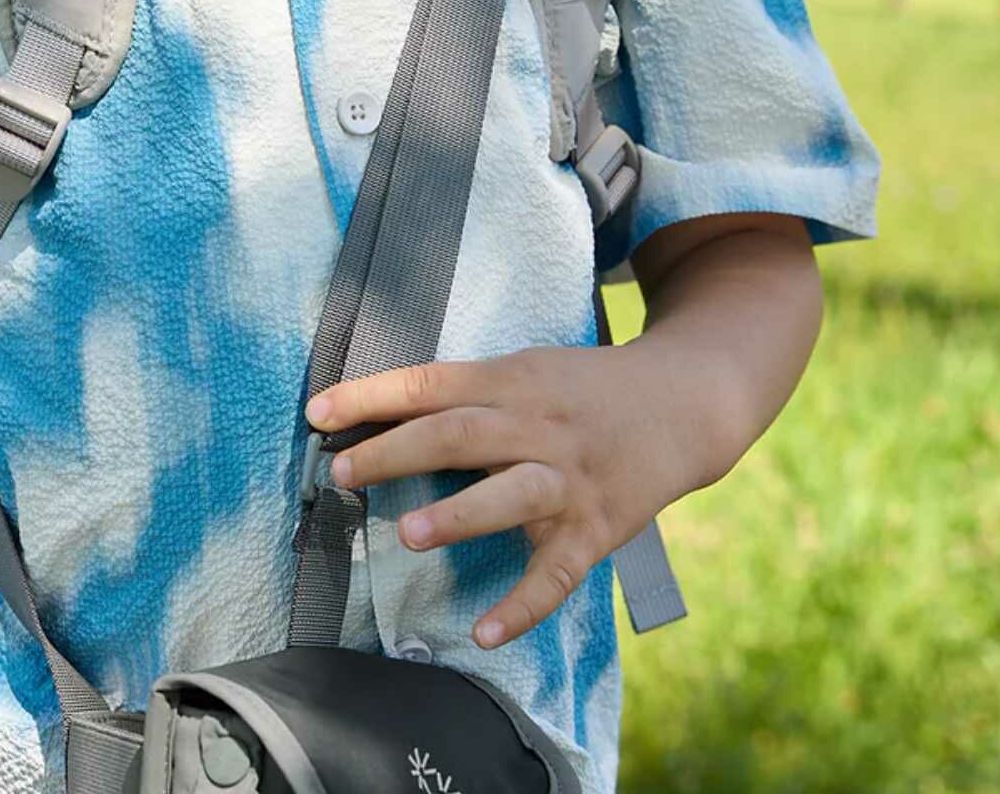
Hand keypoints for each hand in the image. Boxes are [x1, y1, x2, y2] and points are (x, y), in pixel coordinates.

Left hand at [306, 340, 711, 650]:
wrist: (682, 402)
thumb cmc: (581, 387)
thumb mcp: (524, 367)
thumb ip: (466, 393)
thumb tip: (382, 412)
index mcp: (510, 380)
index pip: (429, 384)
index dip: (371, 396)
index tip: (317, 412)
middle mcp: (537, 426)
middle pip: (461, 434)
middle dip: (397, 451)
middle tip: (341, 470)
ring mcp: (569, 479)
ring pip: (512, 494)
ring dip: (460, 514)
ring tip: (407, 532)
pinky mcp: (597, 528)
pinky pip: (558, 573)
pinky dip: (523, 606)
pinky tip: (484, 632)